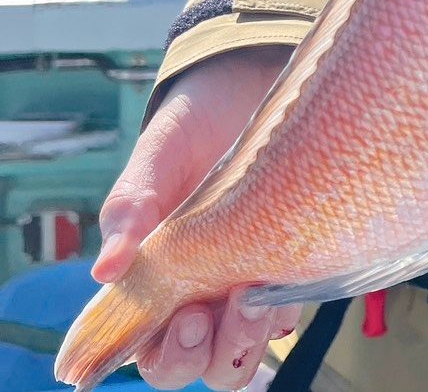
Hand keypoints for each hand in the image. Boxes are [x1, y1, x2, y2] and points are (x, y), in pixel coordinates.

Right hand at [92, 45, 302, 390]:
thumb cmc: (186, 135)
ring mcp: (246, 282)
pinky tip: (289, 277)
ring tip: (253, 298)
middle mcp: (201, 294)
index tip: (181, 319)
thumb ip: (129, 210)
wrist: (240, 97)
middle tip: (209, 312)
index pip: (150, 352)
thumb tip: (105, 270)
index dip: (163, 354)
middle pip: (201, 362)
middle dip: (206, 353)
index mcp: (155, 284)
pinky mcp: (289, 262)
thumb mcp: (152, 164)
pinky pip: (290, 309)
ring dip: (248, 339)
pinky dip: (288, 306)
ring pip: (247, 348)